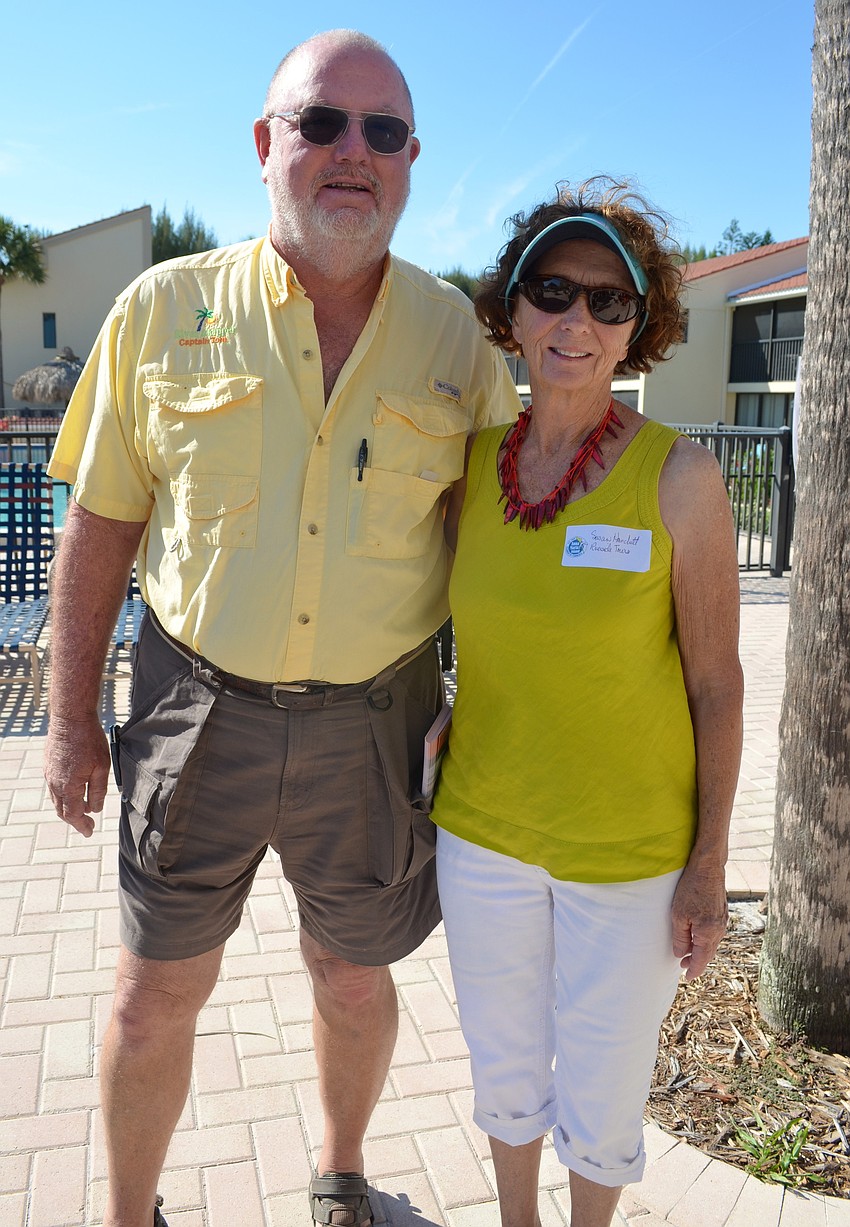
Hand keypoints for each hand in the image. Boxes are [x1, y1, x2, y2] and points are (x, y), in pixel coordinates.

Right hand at [45, 714, 110, 836]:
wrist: (70, 718)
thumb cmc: (89, 740)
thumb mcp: (102, 767)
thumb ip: (98, 791)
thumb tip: (95, 809)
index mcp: (68, 787)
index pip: (73, 815)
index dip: (82, 825)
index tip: (90, 832)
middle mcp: (55, 783)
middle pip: (62, 810)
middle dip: (75, 820)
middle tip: (87, 826)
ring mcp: (49, 773)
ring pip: (56, 799)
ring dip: (68, 808)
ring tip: (81, 811)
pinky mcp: (48, 764)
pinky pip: (53, 787)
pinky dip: (63, 795)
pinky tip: (72, 791)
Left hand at [671, 859, 727, 980]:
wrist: (708, 867)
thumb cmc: (690, 889)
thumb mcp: (679, 915)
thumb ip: (680, 938)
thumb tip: (680, 954)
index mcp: (709, 933)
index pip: (701, 959)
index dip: (693, 969)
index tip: (687, 977)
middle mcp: (719, 929)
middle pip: (708, 952)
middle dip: (696, 960)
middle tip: (683, 966)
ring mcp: (723, 920)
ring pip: (712, 942)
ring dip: (701, 949)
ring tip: (688, 952)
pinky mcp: (722, 912)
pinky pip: (714, 932)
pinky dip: (706, 938)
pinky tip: (697, 935)